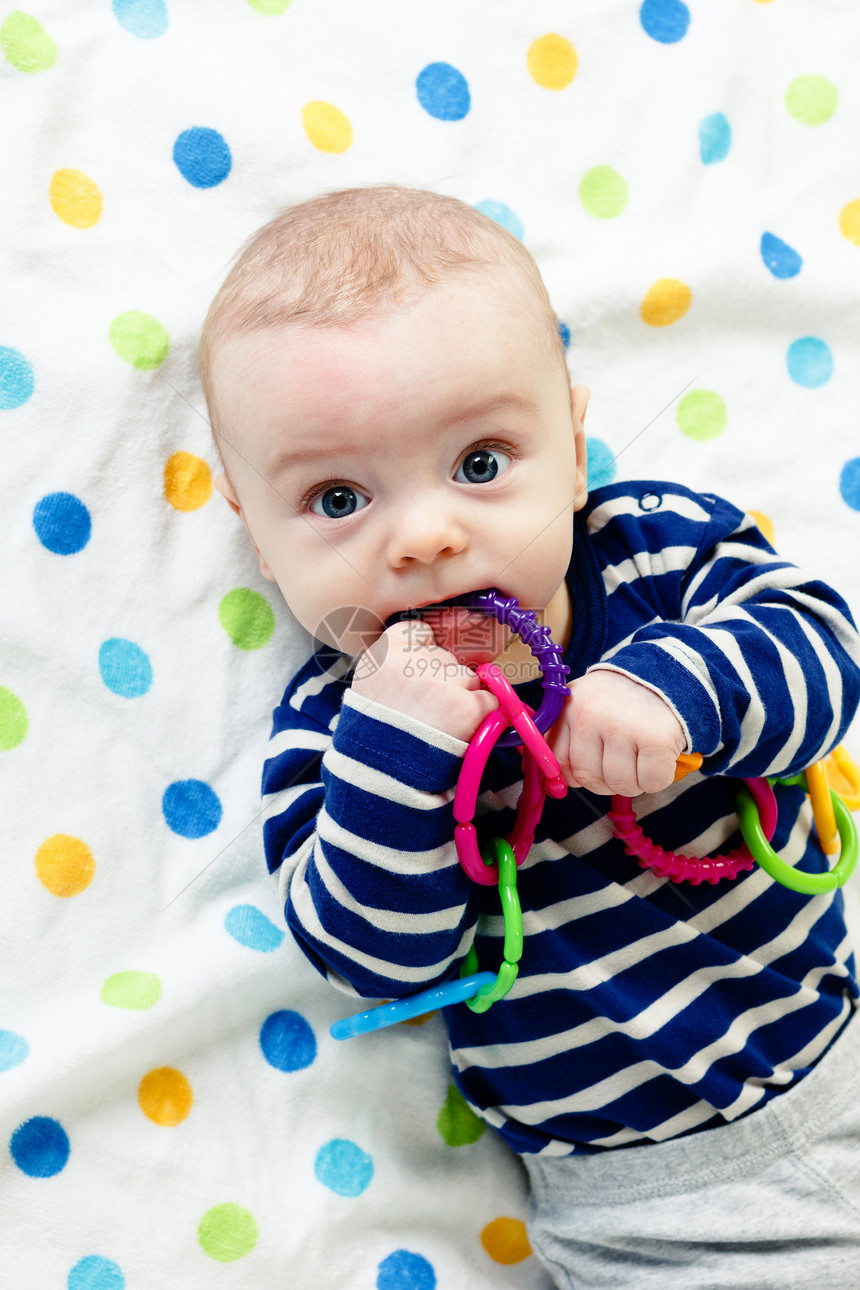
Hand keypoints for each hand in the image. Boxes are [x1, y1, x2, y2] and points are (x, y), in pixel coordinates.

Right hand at [351, 619, 497, 742]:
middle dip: (444, 682)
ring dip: (462, 700)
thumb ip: (397, 667)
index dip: (425, 657)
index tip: (420, 678)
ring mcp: (444, 680)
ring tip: (438, 727)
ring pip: (470, 678)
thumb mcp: (369, 688)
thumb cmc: (375, 734)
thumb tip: (434, 662)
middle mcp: (415, 659)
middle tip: (426, 713)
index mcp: (386, 651)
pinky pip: (489, 701)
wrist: (381, 776)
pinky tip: (457, 732)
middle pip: (447, 658)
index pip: (420, 633)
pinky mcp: (468, 705)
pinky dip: (481, 717)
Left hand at [547, 669, 685, 795]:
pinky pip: (651, 783)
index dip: (578, 773)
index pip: (559, 763)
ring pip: (620, 784)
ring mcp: (624, 728)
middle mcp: (592, 717)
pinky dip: (657, 778)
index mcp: (570, 709)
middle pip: (589, 778)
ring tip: (640, 757)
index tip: (594, 763)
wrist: (665, 675)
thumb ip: (566, 737)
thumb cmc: (621, 701)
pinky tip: (658, 757)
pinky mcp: (657, 740)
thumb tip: (555, 779)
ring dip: (634, 781)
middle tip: (622, 759)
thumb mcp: (584, 706)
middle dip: (607, 780)